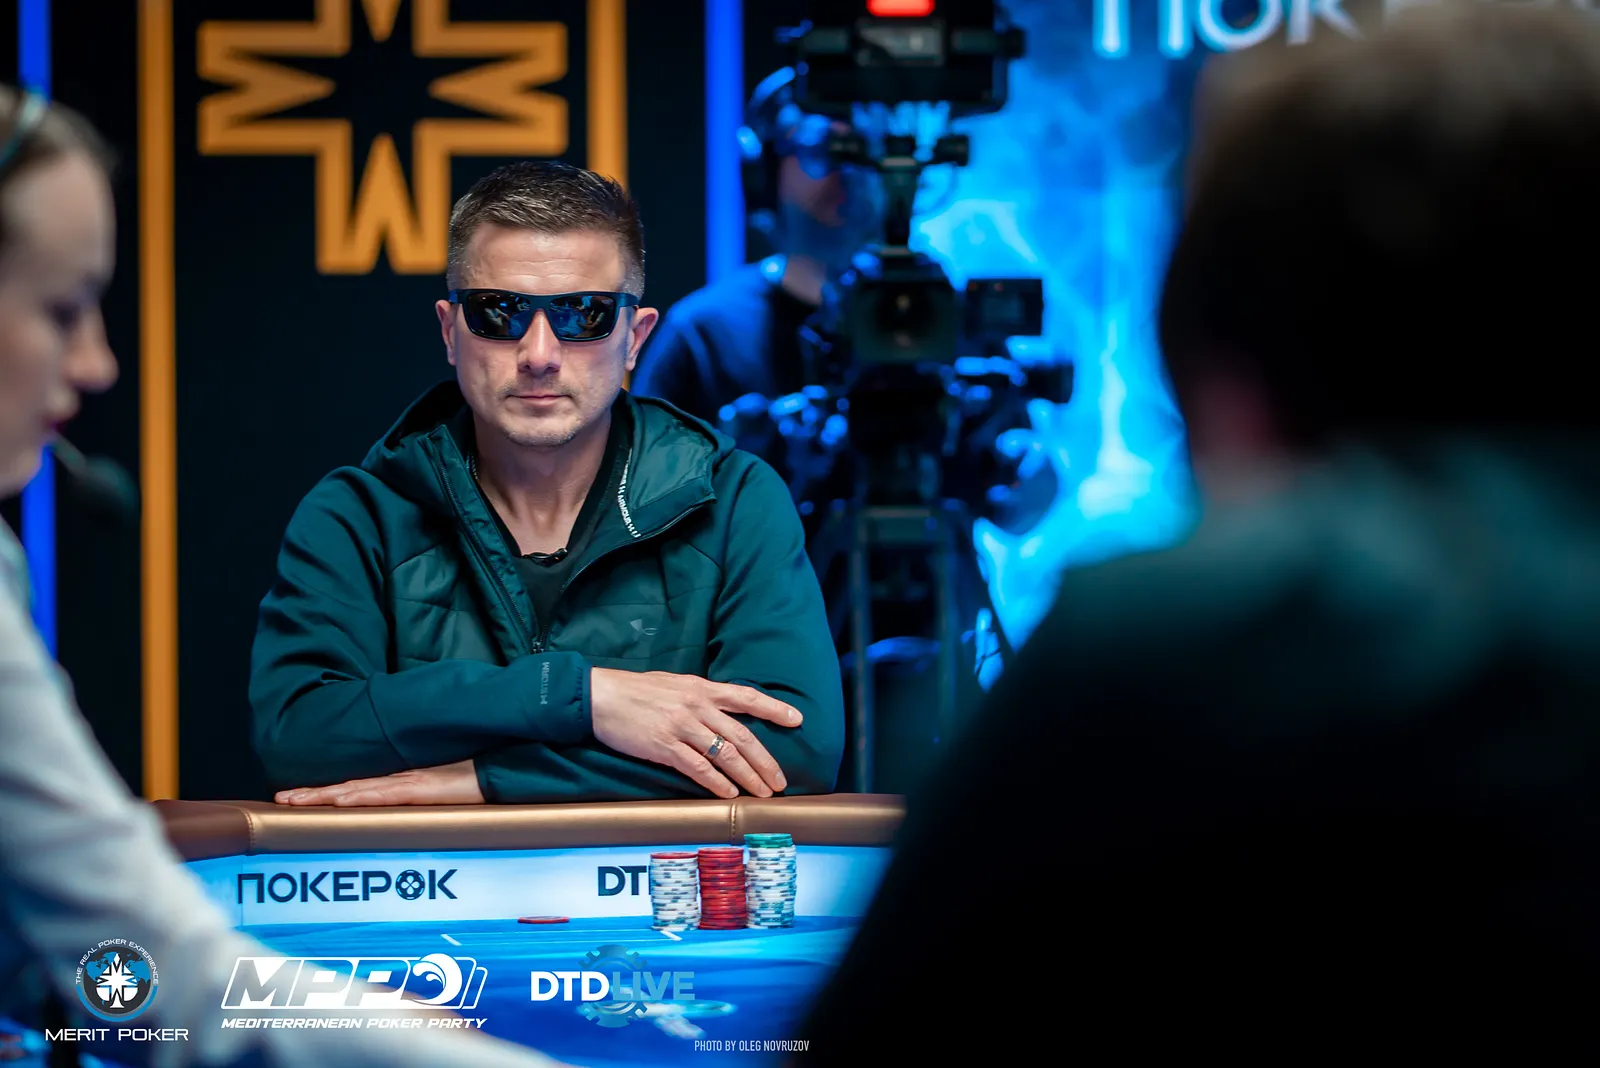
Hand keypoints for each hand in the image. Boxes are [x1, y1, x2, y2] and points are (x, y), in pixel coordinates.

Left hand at [275, 760, 484, 806]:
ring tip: (294, 800)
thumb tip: (401, 817)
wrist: (504, 770)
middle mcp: (402, 780)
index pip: (357, 787)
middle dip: (313, 794)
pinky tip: (340, 800)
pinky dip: (360, 797)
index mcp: (404, 782)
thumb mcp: (444, 796)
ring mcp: (411, 782)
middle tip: (281, 799)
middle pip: (349, 788)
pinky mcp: (423, 787)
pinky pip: (386, 794)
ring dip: (325, 795)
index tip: (296, 796)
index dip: (326, 791)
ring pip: (358, 790)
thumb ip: (422, 799)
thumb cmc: (478, 781)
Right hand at [590, 669, 801, 798]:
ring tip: (762, 793)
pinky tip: (730, 794)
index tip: (797, 719)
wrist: (600, 697)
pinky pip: (698, 767)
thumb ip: (701, 697)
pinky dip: (717, 783)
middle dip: (766, 760)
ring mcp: (682, 726)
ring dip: (748, 776)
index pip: (746, 696)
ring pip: (726, 754)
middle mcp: (697, 706)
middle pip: (742, 735)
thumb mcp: (675, 684)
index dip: (773, 708)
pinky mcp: (665, 746)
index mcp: (701, 688)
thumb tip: (723, 713)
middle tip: (780, 781)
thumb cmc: (636, 691)